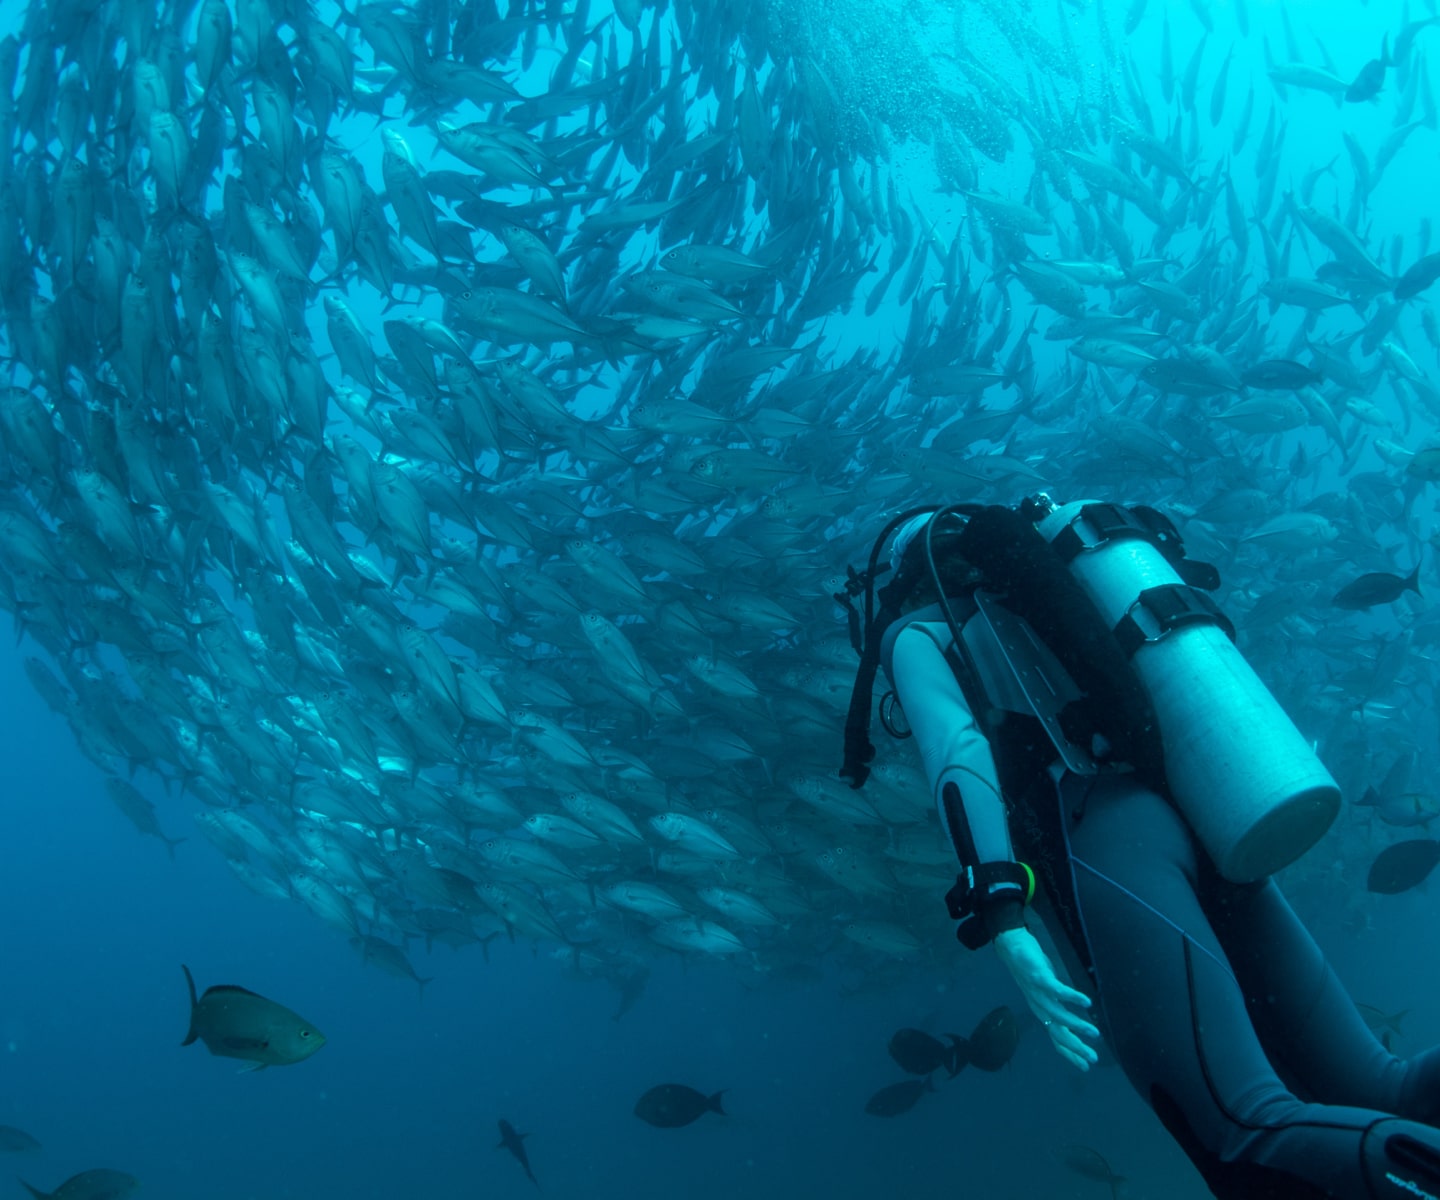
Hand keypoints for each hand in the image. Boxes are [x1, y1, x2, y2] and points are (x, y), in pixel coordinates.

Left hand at [993, 927, 1099, 1071]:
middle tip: (1093, 1058)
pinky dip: (1071, 998)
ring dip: (1076, 1026)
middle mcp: (1040, 1008)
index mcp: (1043, 1012)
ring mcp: (1038, 994)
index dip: (1070, 1053)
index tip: (1086, 1066)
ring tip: (1094, 1033)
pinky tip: (1086, 1002)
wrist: (1012, 948)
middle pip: (1058, 1033)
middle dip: (1076, 1047)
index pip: (1057, 1038)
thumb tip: (1074, 1019)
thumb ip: (1059, 1006)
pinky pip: (1057, 990)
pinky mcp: (1039, 978)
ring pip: (1058, 1015)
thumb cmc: (1034, 971)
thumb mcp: (1048, 993)